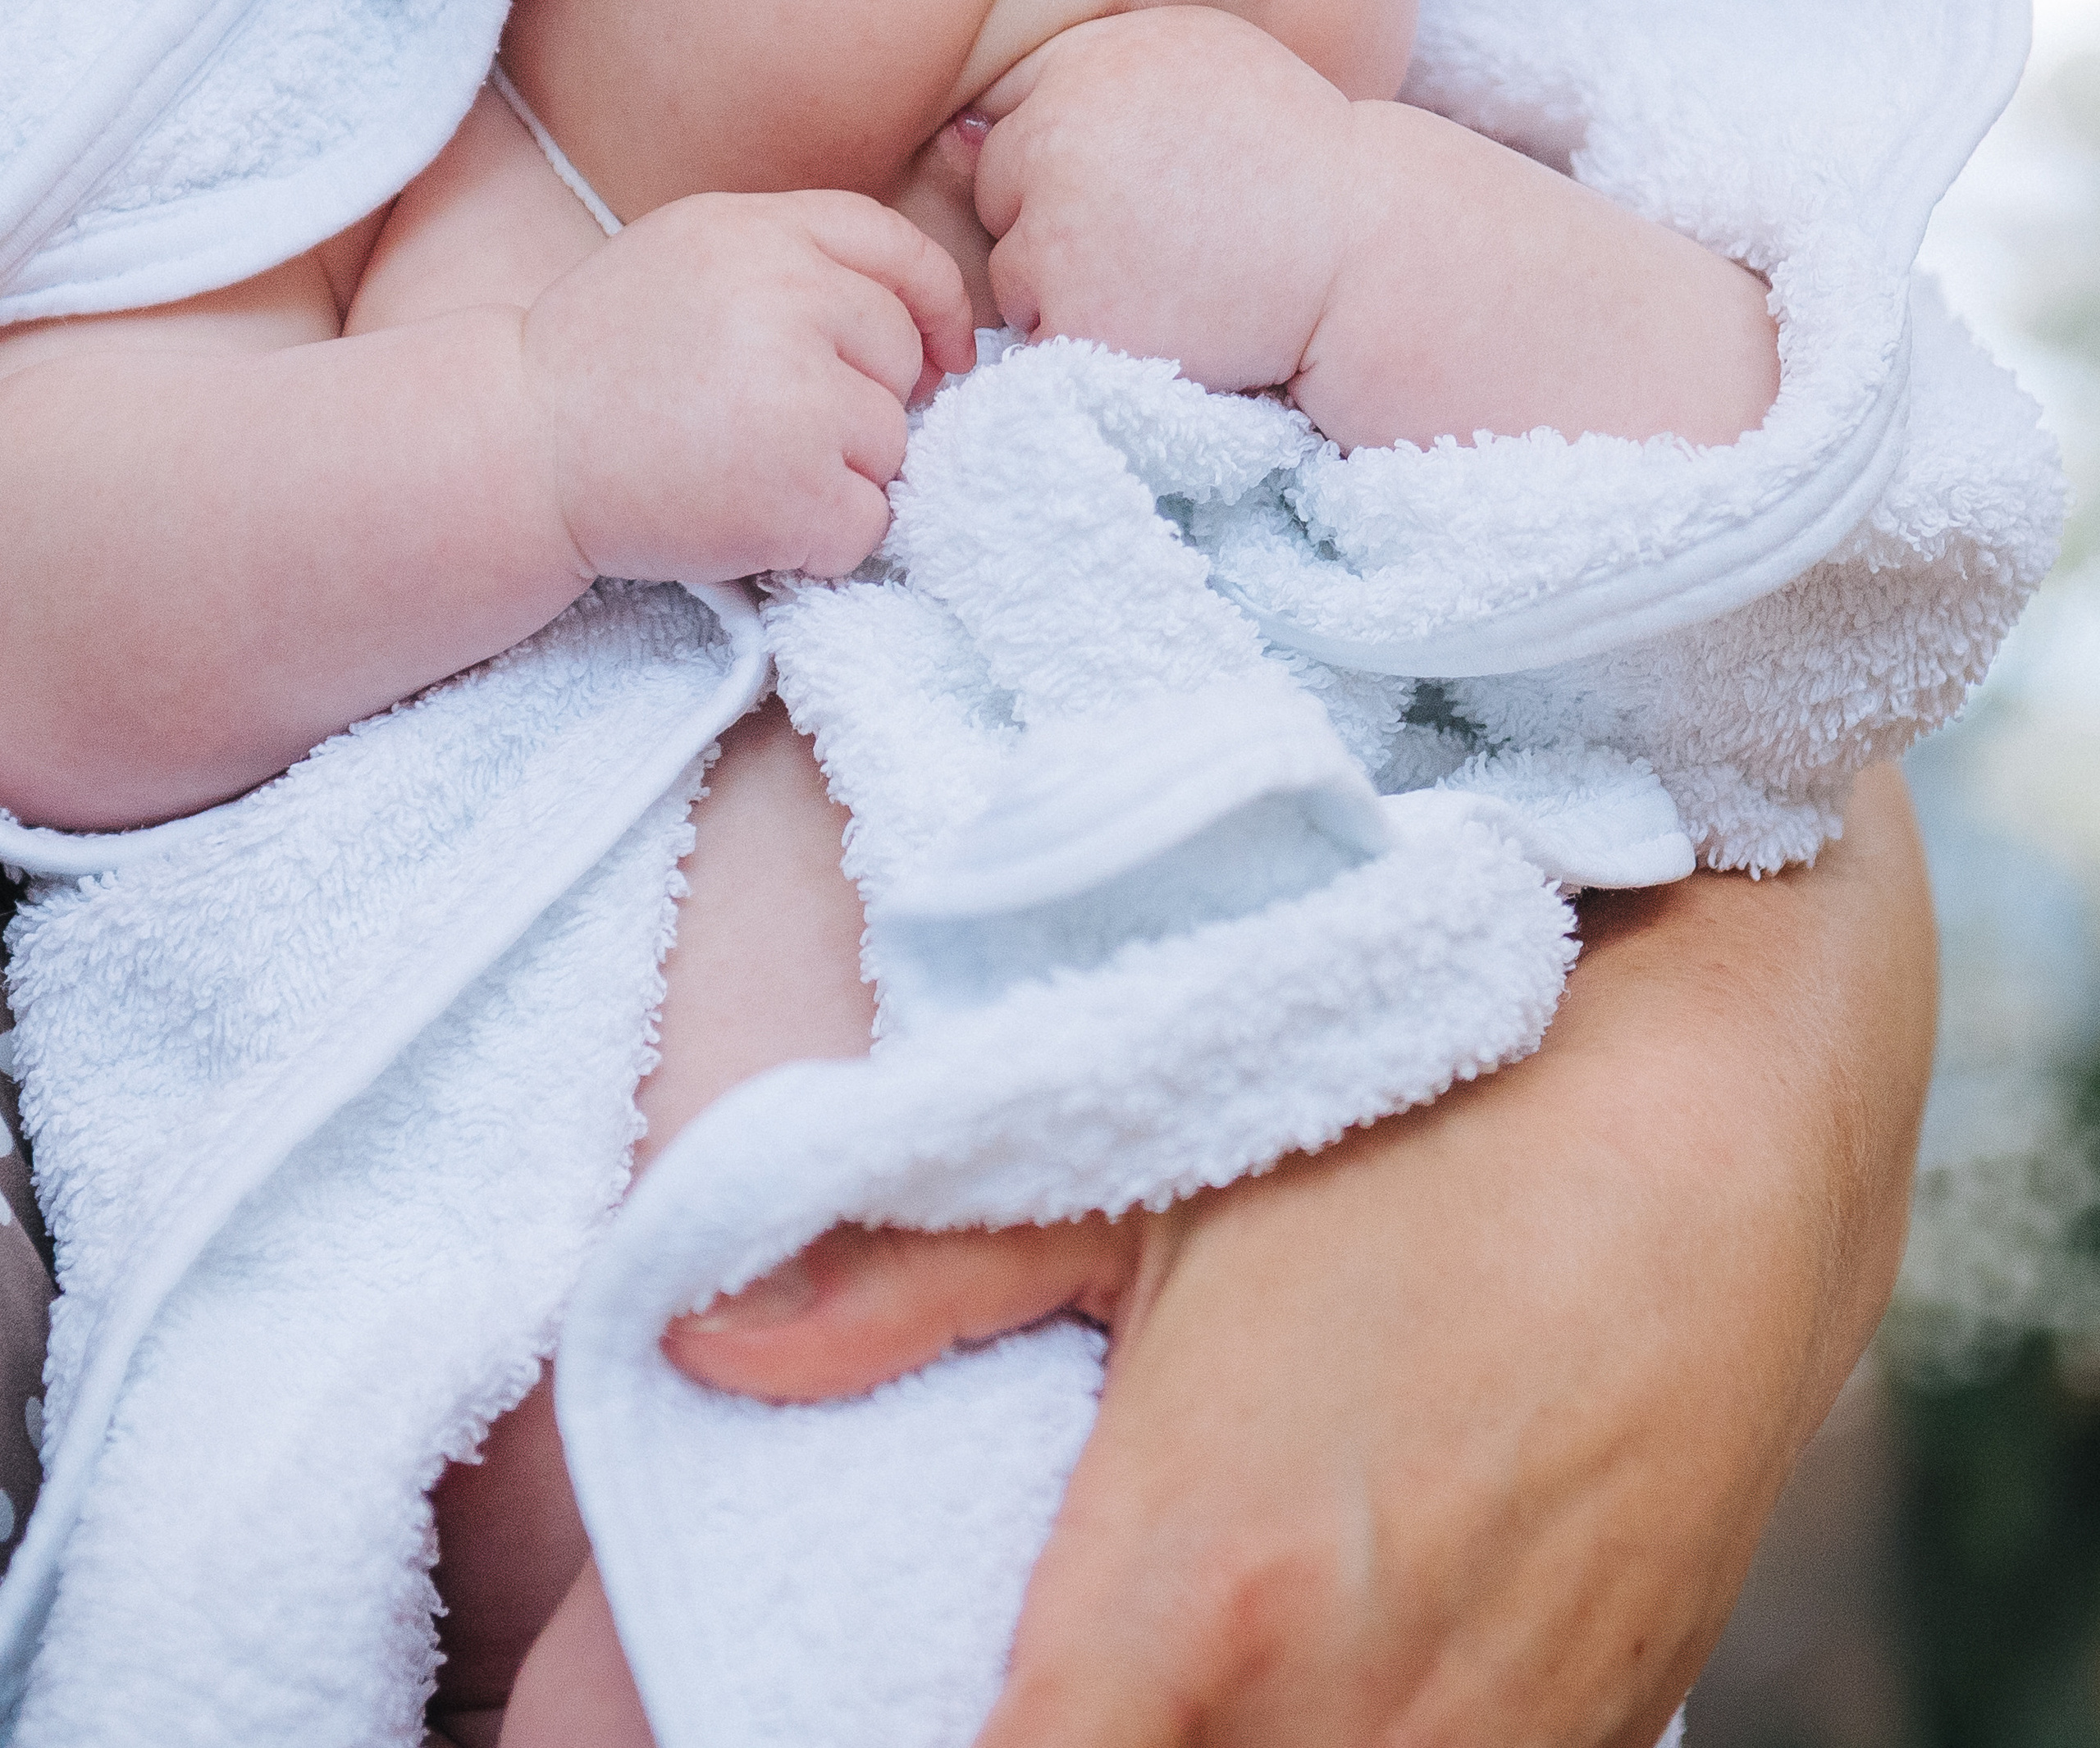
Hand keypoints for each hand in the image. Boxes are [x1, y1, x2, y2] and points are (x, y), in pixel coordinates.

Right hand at [519, 193, 974, 583]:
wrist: (514, 453)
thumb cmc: (600, 366)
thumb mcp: (691, 259)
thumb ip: (794, 266)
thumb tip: (921, 331)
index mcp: (759, 231)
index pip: (899, 251)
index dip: (934, 307)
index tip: (937, 355)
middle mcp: (787, 297)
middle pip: (900, 354)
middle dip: (861, 401)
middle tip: (769, 427)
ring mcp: (797, 394)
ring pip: (892, 443)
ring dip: (839, 475)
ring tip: (743, 472)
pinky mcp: (795, 488)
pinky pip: (869, 522)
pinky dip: (824, 541)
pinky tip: (751, 523)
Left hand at [670, 764, 1932, 1744]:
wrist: (1741, 1094)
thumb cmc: (1431, 1109)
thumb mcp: (1156, 1160)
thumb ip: (916, 1268)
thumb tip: (703, 1327)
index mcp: (1193, 1599)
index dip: (924, 1743)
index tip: (875, 1697)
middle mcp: (1350, 1722)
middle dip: (1079, 1747)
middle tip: (1033, 1663)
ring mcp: (1502, 1745)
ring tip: (1165, 1661)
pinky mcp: (1614, 1726)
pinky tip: (1318, 1669)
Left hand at [973, 9, 1363, 393]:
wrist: (1365, 248)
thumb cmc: (1293, 151)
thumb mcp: (1198, 59)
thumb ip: (1089, 70)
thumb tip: (960, 125)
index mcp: (1086, 63)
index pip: (1008, 113)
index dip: (1071, 152)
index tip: (1139, 172)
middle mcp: (1059, 137)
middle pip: (997, 189)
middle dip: (1054, 214)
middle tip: (1157, 229)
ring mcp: (1061, 233)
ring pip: (1013, 271)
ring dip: (1068, 284)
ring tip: (1168, 274)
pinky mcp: (1077, 319)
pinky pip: (1042, 337)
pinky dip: (1090, 340)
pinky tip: (1163, 319)